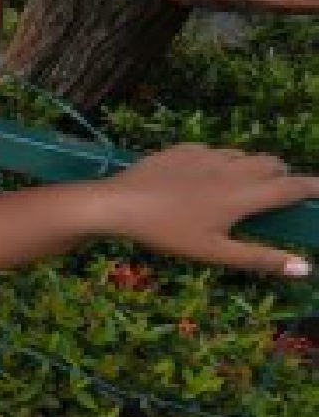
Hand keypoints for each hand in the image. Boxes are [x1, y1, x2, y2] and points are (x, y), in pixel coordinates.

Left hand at [96, 144, 318, 276]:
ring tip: (233, 191)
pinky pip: (211, 151)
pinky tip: (197, 180)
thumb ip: (259, 258)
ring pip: (242, 154)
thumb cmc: (167, 232)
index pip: (292, 186)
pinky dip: (216, 162)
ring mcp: (205, 154)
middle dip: (280, 175)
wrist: (117, 203)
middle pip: (272, 163)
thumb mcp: (214, 252)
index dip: (313, 187)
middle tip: (271, 196)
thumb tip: (305, 268)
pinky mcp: (182, 148)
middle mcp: (231, 168)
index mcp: (244, 194)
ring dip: (248, 168)